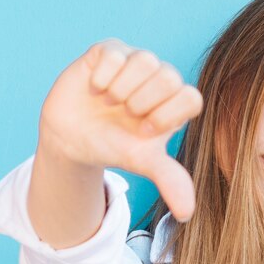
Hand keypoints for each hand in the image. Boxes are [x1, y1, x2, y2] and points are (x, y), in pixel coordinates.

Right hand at [39, 38, 202, 221]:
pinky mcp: (110, 50)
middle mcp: (160, 78)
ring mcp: (135, 61)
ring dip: (122, 90)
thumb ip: (170, 180)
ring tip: (109, 102)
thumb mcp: (142, 162)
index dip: (166, 116)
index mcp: (175, 103)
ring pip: (145, 60)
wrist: (72, 137)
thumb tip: (187, 214)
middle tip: (125, 115)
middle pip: (169, 77)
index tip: (143, 132)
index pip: (191, 98)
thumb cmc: (113, 147)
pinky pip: (115, 53)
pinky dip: (103, 77)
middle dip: (142, 103)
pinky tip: (95, 89)